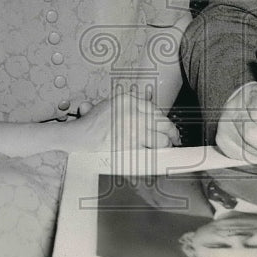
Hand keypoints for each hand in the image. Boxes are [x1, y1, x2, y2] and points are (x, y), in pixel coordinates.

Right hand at [62, 88, 180, 152]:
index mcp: (129, 100)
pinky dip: (156, 154)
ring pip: (160, 139)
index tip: (168, 126)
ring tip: (168, 147)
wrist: (81, 136)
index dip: (164, 120)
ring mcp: (132, 130)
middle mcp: (133, 113)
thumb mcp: (113, 103)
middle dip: (172, 132)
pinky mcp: (130, 146)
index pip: (155, 110)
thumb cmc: (94, 122)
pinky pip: (150, 152)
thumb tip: (150, 105)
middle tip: (175, 138)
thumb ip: (132, 102)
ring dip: (166, 144)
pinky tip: (158, 155)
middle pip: (162, 123)